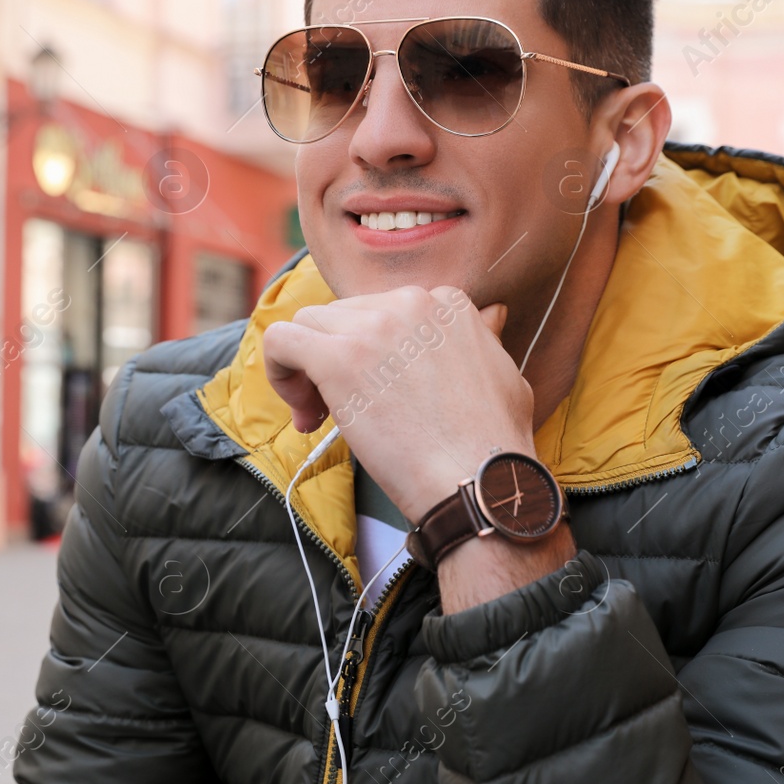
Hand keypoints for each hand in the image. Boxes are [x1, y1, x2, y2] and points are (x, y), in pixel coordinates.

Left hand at [261, 286, 531, 524]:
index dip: (370, 349)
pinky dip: (279, 371)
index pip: (382, 310)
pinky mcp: (338, 358)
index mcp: (446, 304)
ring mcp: (372, 327)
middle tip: (341, 410)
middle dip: (335, 358)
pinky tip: (301, 410)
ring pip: (308, 325)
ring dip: (307, 368)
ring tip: (321, 416)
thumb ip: (485, 338)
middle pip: (342, 316)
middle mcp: (409, 303)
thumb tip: (491, 315)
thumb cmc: (492, 443)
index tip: (374, 390)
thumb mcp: (504, 373)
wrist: (478, 480)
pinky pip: (280, 341)